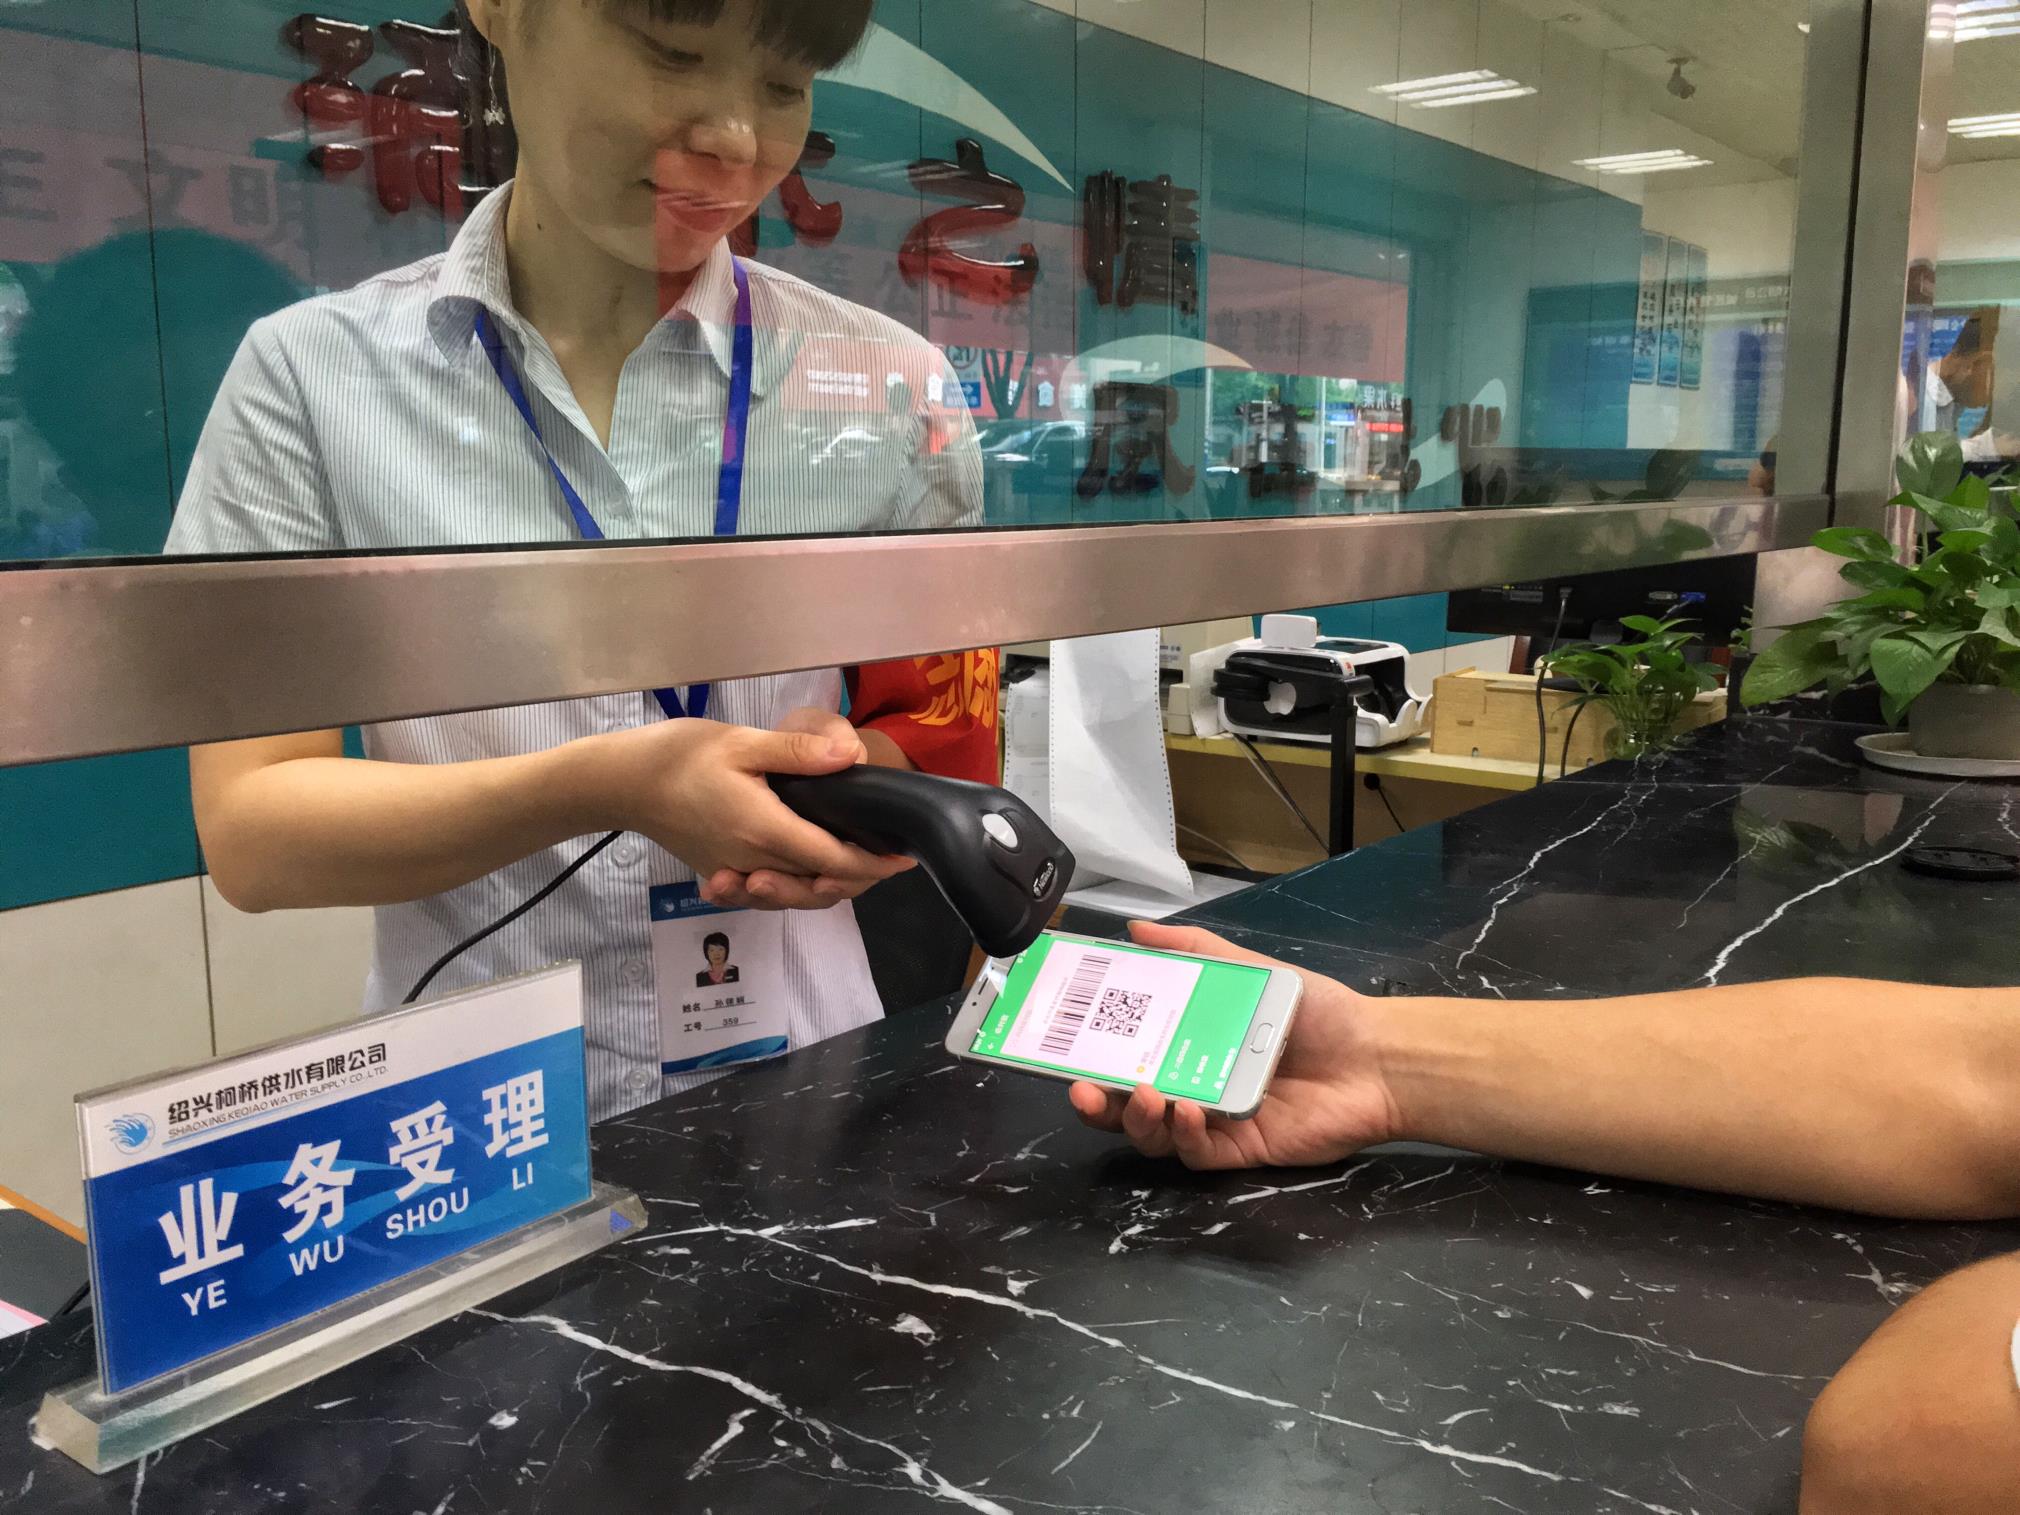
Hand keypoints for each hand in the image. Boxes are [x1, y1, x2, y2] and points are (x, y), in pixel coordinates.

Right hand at [581, 717, 910, 911]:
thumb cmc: (679, 756)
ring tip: (852, 871)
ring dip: (826, 890)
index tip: (904, 856)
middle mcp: (752, 862)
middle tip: (887, 861)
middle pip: (819, 887)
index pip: (834, 861)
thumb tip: (851, 757)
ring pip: (794, 895)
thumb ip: (798, 753)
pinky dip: (791, 891)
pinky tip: (805, 876)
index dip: (874, 863)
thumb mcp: (742, 742)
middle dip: (858, 880)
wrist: (620, 783)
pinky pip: (765, 893)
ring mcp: (734, 872)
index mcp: (764, 831)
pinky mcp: (719, 873)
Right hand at [1068, 922, 1401, 1169]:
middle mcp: (1192, 1086)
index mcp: (1188, 1047)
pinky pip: (1198, 1153)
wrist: (1376, 1056)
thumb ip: (1195, 950)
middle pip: (1128, 1105)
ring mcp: (1214, 1123)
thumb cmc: (1314, 1013)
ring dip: (1138, 1118)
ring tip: (1144, 1094)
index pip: (1126, 1056)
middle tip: (1081, 1089)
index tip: (1061, 1043)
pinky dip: (1184, 1134)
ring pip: (1155, 1135)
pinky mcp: (1240, 1151)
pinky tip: (1185, 1110)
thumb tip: (1136, 929)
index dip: (1090, 1055)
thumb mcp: (1251, 971)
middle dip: (1097, 1103)